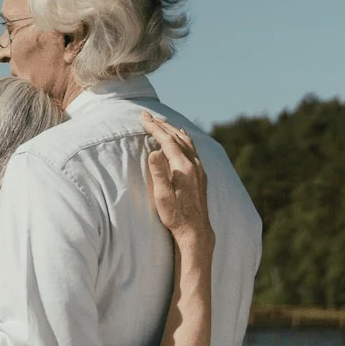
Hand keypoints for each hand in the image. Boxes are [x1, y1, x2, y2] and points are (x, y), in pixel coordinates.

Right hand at [141, 111, 212, 251]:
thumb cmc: (176, 216)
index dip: (154, 127)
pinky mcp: (201, 174)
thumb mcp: (162, 197)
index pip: (167, 140)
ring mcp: (199, 168)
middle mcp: (194, 164)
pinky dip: (183, 138)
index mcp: (183, 167)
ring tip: (162, 122)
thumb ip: (159, 173)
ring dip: (172, 130)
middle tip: (148, 115)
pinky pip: (192, 148)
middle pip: (177, 137)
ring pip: (186, 141)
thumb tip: (154, 151)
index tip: (143, 117)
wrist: (196, 230)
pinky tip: (182, 136)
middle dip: (161, 125)